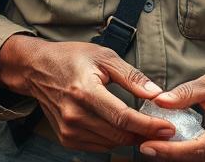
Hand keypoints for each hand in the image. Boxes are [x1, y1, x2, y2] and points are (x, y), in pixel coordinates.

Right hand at [0, 37, 175, 151]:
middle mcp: (74, 114)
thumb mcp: (104, 57)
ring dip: (130, 138)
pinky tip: (123, 128)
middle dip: (145, 134)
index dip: (148, 125)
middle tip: (163, 128)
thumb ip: (131, 77)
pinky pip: (98, 146)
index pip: (123, 117)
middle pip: (118, 134)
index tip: (167, 126)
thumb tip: (156, 93)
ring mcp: (68, 129)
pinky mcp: (66, 138)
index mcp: (85, 91)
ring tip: (146, 127)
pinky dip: (114, 140)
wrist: (37, 69)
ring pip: (110, 143)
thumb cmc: (72, 58)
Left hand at [139, 60, 204, 161]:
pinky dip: (185, 156)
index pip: (198, 148)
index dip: (171, 151)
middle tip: (143, 144)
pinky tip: (169, 147)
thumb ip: (185, 93)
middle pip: (196, 161)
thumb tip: (160, 101)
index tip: (148, 146)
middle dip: (168, 155)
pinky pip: (204, 160)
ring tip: (153, 145)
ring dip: (175, 157)